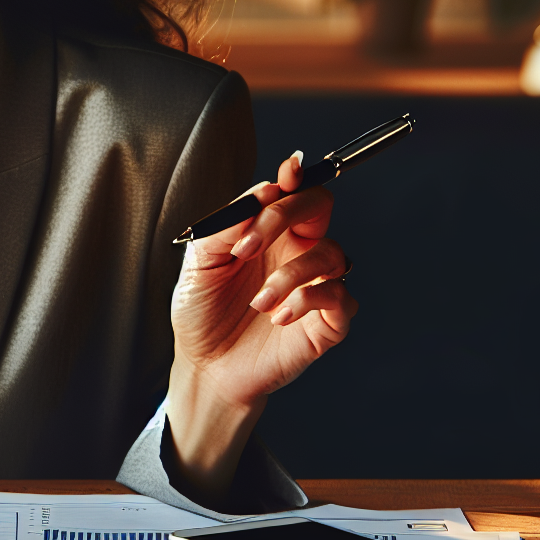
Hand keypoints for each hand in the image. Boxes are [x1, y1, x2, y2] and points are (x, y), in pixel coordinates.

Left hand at [166, 152, 359, 500]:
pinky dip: (308, 301)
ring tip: (258, 302)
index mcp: (268, 234)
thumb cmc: (202, 315)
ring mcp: (316, 285)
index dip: (296, 176)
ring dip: (290, 275)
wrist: (205, 367)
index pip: (293, 192)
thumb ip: (225, 226)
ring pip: (331, 253)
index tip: (287, 172)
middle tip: (247, 247)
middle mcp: (296, 252)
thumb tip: (262, 192)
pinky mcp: (328, 320)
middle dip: (286, 216)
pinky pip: (340, 296)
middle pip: (320, 207)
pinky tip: (279, 317)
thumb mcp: (199, 264)